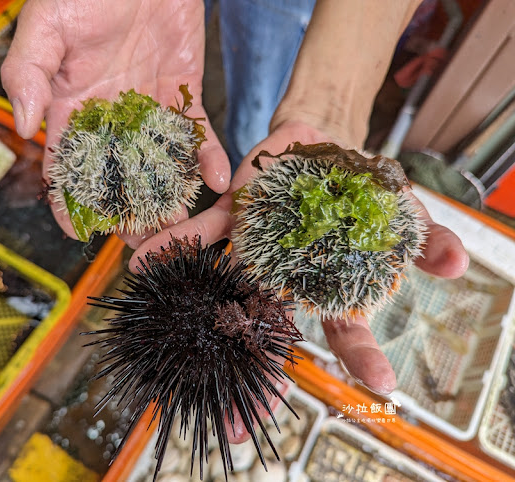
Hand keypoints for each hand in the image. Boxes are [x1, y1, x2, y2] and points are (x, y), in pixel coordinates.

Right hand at [1, 0, 229, 245]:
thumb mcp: (45, 27)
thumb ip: (27, 74)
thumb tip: (25, 129)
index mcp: (72, 105)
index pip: (67, 163)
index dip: (69, 199)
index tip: (77, 231)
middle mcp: (111, 115)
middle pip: (117, 175)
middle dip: (128, 210)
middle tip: (141, 243)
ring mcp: (150, 107)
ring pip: (159, 163)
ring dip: (170, 195)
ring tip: (182, 226)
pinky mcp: (184, 94)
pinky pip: (197, 133)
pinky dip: (208, 157)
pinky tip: (218, 180)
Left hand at [131, 119, 468, 441]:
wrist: (324, 142)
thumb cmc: (363, 186)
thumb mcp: (403, 211)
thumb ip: (426, 237)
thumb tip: (458, 264)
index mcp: (325, 284)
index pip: (333, 335)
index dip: (344, 365)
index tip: (337, 403)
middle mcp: (284, 276)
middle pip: (267, 331)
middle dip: (255, 375)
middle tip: (239, 424)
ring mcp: (253, 250)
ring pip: (222, 290)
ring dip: (193, 317)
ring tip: (169, 351)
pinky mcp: (232, 215)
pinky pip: (199, 233)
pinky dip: (171, 247)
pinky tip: (140, 265)